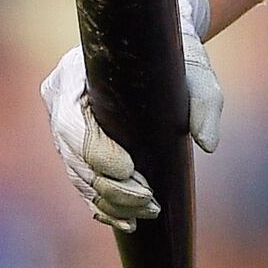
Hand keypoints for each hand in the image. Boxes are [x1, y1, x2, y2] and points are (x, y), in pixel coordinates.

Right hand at [38, 0, 224, 227]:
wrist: (161, 45)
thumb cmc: (176, 54)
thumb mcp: (196, 70)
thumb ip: (205, 100)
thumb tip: (207, 142)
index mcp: (74, 73)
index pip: (70, 122)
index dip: (95, 152)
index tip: (130, 169)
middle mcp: (60, 98)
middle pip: (73, 156)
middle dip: (110, 186)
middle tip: (150, 202)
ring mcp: (65, 124)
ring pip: (77, 175)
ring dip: (110, 201)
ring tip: (148, 212)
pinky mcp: (76, 145)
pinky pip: (83, 182)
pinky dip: (102, 205)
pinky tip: (127, 221)